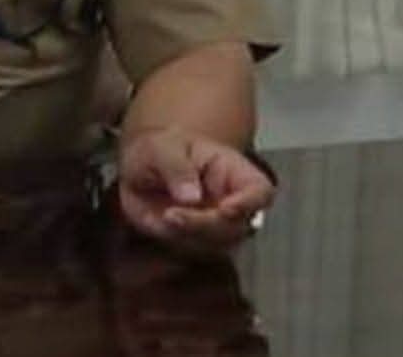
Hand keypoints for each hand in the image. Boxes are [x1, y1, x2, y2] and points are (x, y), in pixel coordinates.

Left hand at [118, 126, 273, 256]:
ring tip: (161, 217)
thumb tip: (192, 196)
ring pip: (219, 246)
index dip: (251, 203)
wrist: (143, 170)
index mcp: (232, 170)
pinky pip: (196, 253)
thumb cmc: (160, 151)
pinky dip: (177, 242)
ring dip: (189, 236)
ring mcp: (220, 227)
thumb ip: (176, 167)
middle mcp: (233, 202)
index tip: (225, 209)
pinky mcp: (201, 244)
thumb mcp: (161, 148)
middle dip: (205, 225)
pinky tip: (159, 223)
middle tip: (171, 215)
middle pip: (238, 226)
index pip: (260, 190)